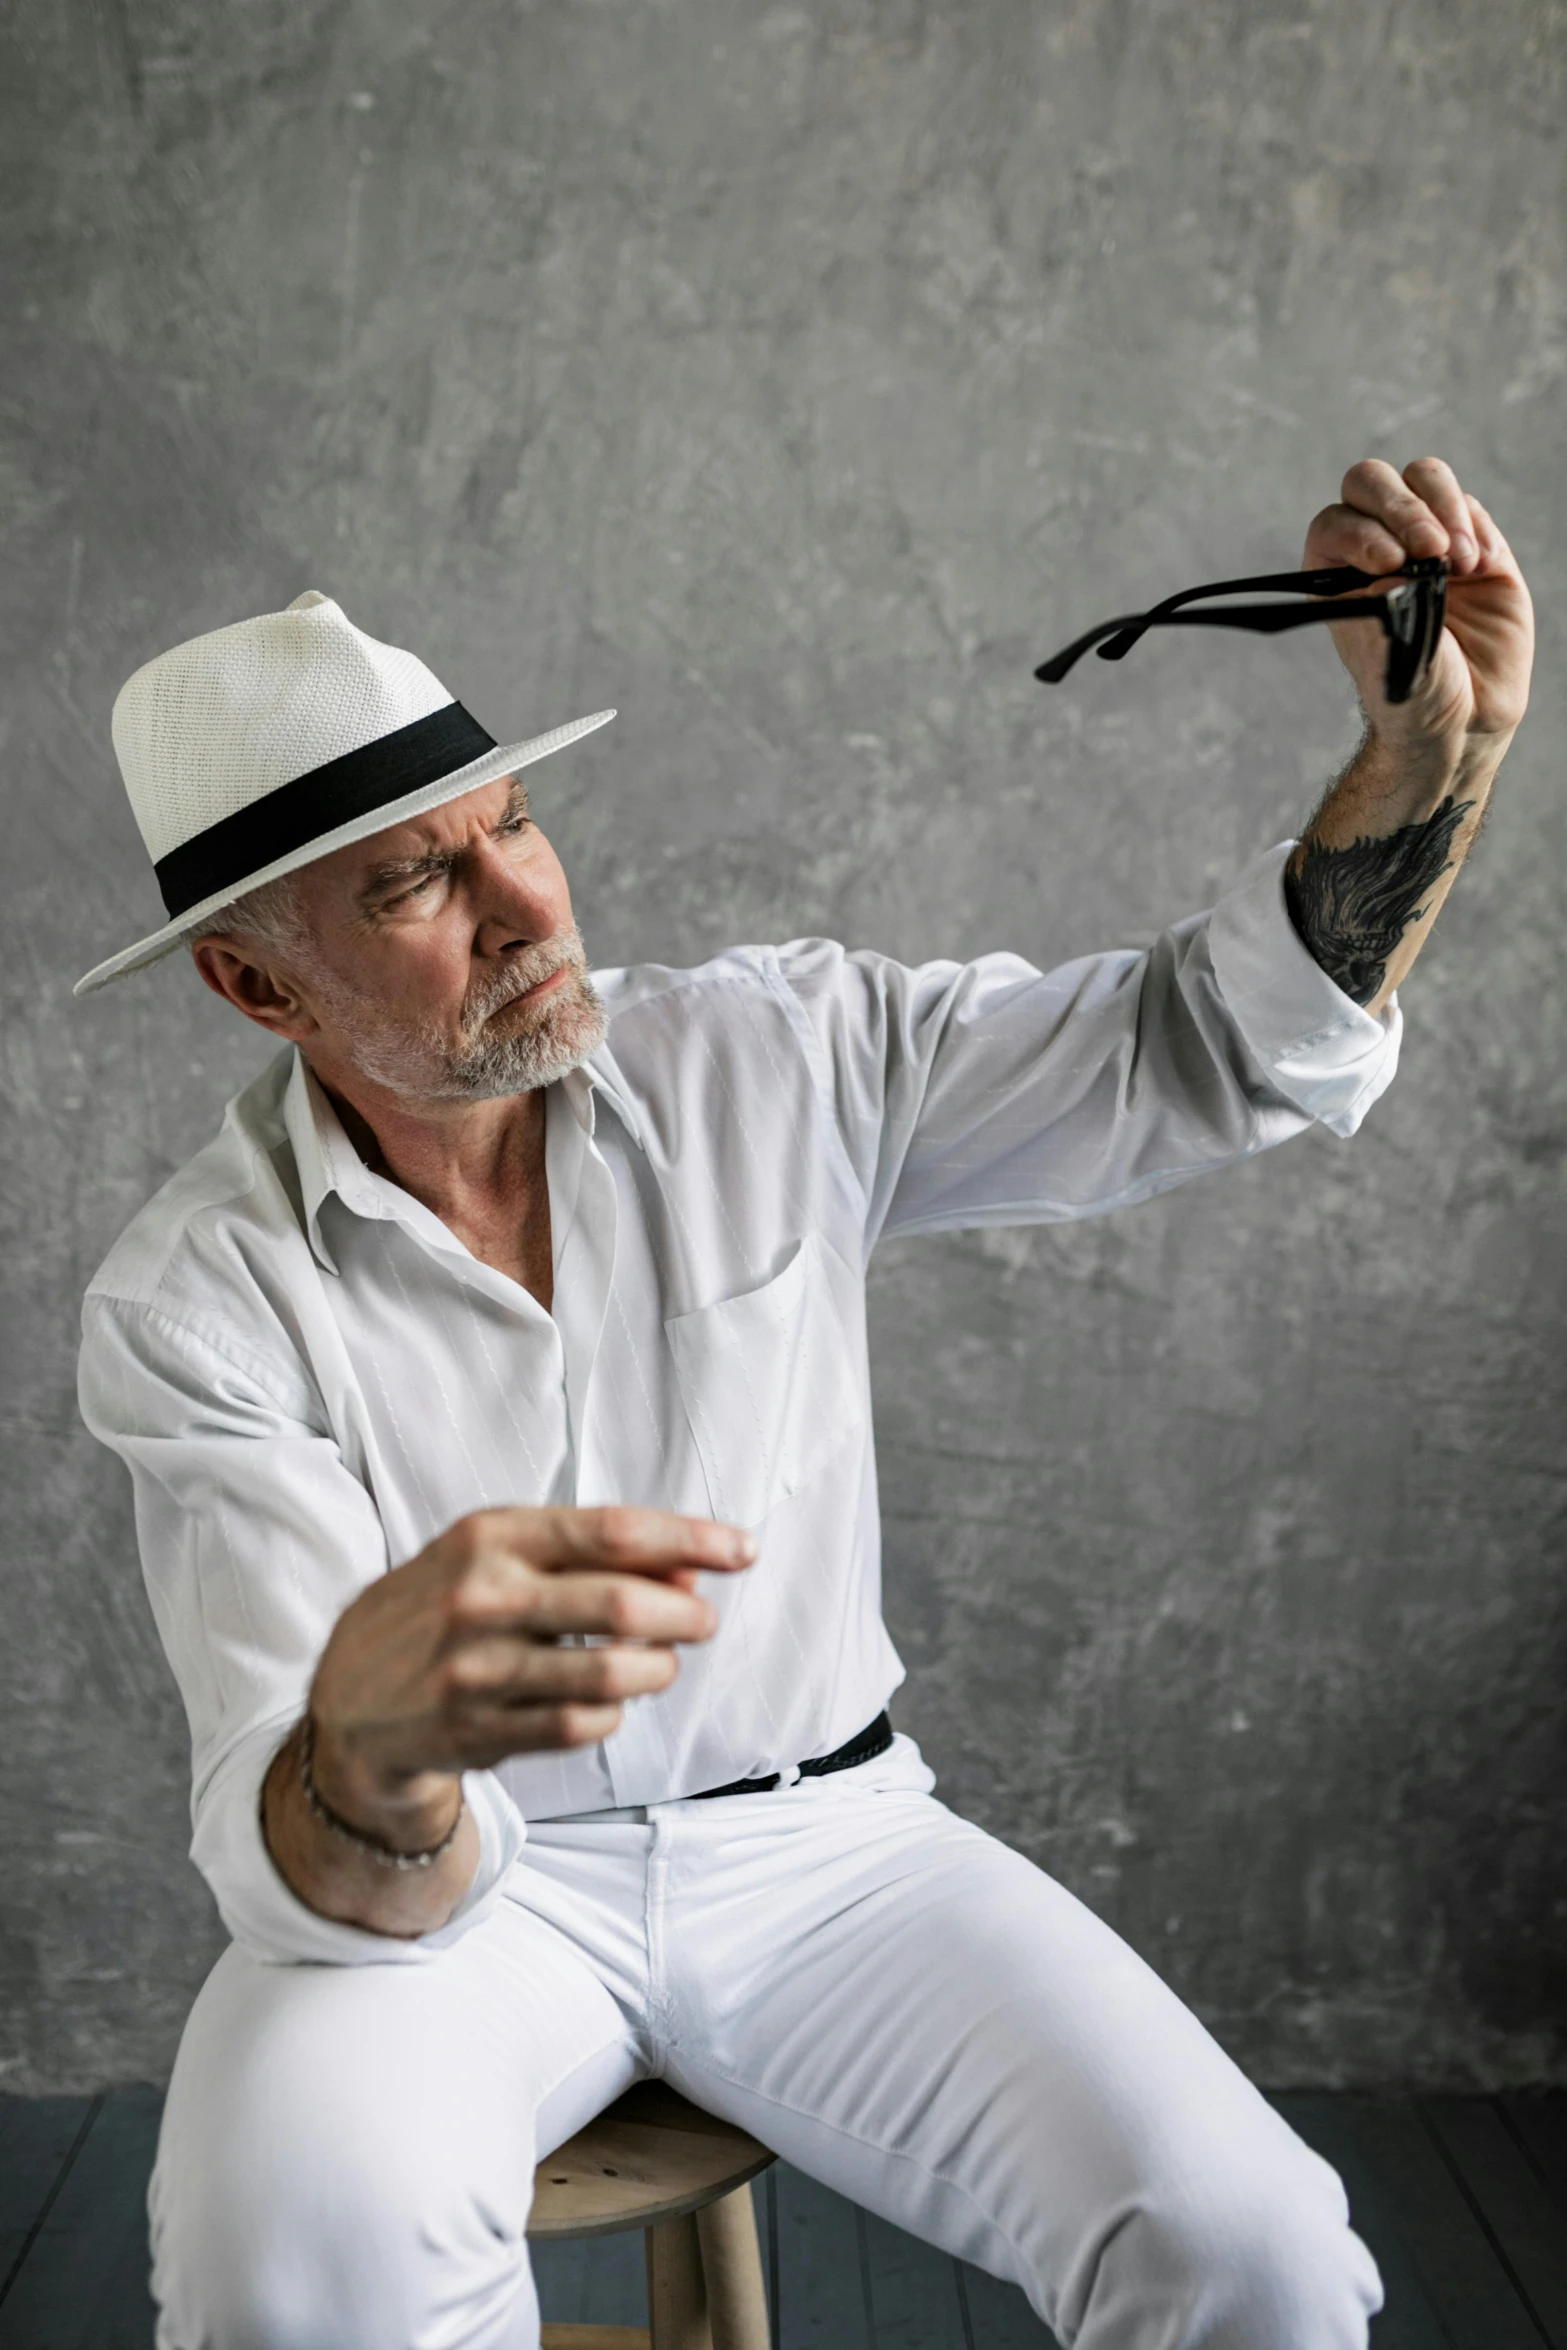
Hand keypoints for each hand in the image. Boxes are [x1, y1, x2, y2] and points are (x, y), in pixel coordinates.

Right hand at [306, 1505, 754, 1838]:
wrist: (347, 1694)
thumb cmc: (444, 1608)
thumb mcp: (500, 1557)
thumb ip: (588, 1557)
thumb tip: (691, 1569)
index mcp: (491, 1536)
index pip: (615, 1530)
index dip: (691, 1540)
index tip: (743, 1550)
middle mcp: (480, 1597)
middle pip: (621, 1605)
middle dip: (686, 1614)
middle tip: (703, 1619)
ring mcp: (474, 1669)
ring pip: (609, 1676)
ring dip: (658, 1671)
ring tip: (661, 1663)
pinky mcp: (474, 1732)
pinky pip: (579, 1728)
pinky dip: (613, 1716)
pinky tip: (610, 1704)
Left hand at [1304, 458, 1533, 760]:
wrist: (1467, 716)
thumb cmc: (1415, 696)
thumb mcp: (1393, 665)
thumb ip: (1388, 618)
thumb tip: (1390, 577)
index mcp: (1337, 576)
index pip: (1335, 524)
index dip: (1358, 531)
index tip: (1386, 562)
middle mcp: (1378, 547)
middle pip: (1371, 483)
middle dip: (1400, 507)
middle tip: (1427, 549)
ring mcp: (1427, 539)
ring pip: (1423, 478)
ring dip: (1441, 508)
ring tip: (1457, 562)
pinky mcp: (1476, 542)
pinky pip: (1469, 507)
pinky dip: (1473, 527)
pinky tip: (1474, 566)